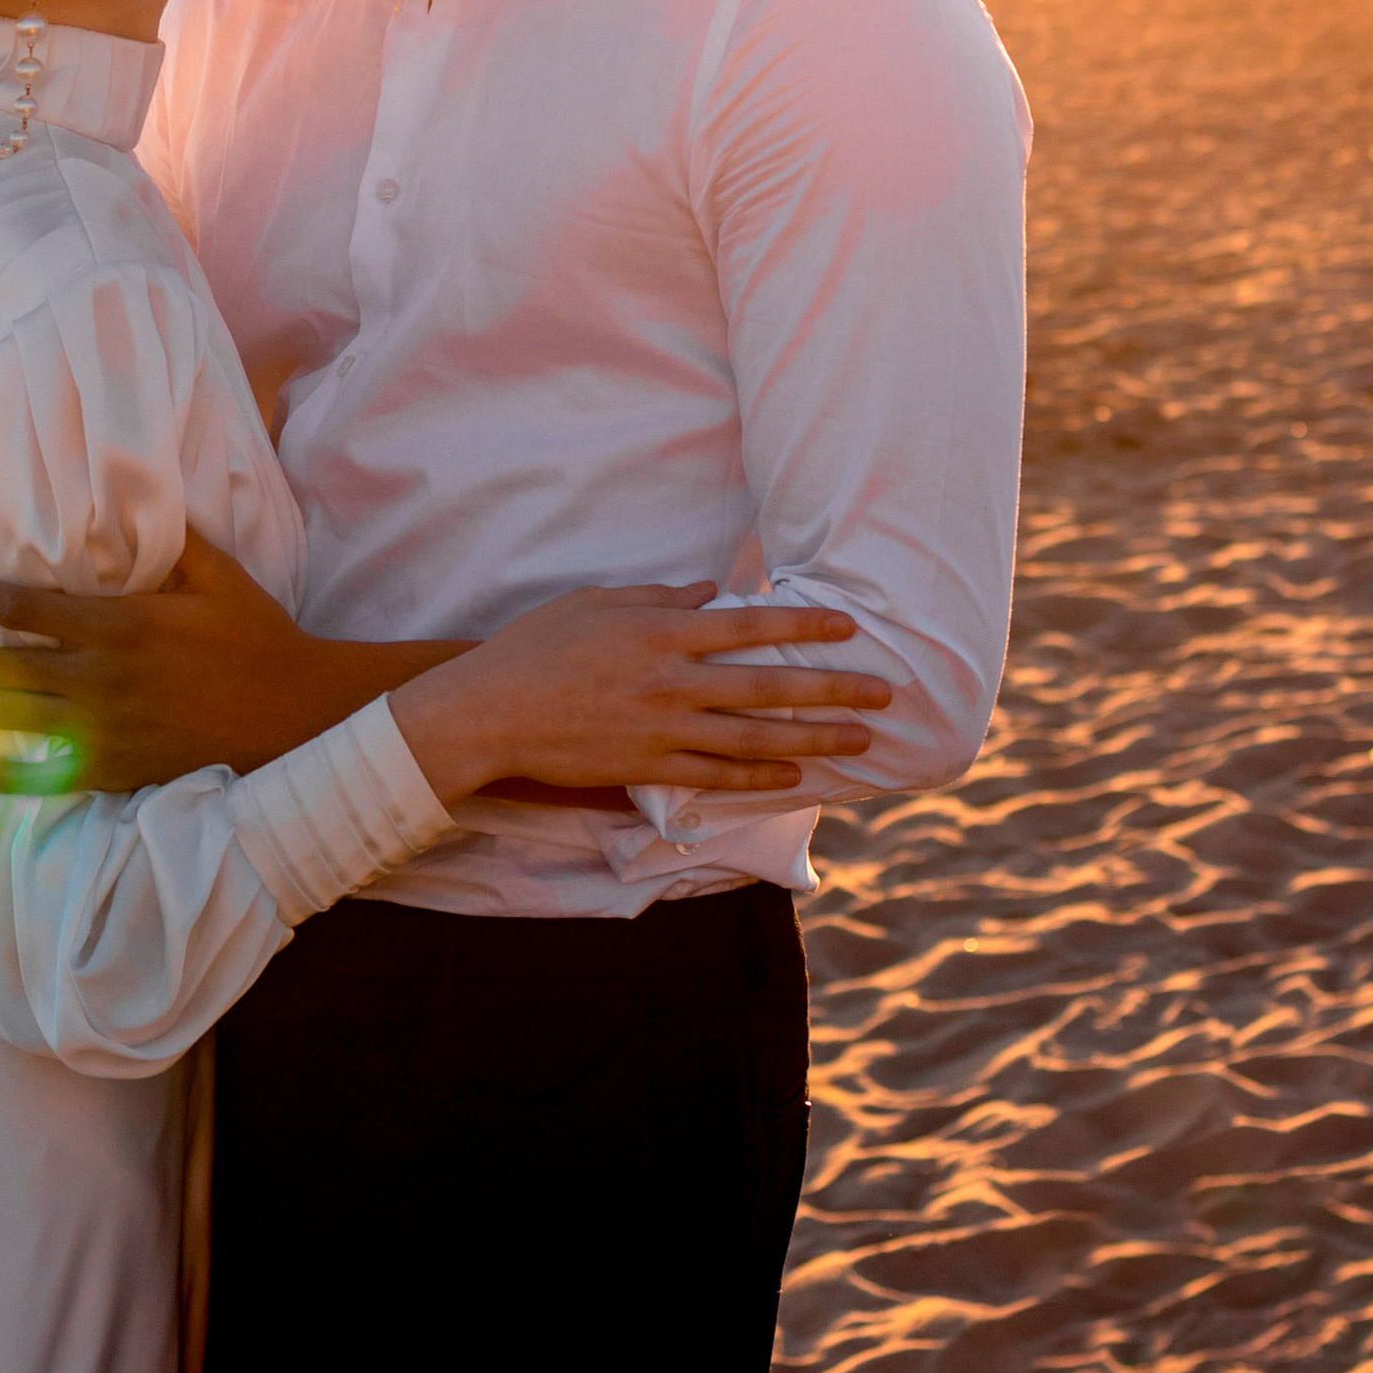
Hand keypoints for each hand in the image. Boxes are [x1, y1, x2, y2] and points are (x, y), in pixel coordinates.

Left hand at [0, 529, 451, 792]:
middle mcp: (102, 681)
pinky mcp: (115, 772)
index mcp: (121, 626)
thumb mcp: (220, 575)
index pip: (26, 610)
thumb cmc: (257, 637)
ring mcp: (105, 733)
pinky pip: (41, 777)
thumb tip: (136, 497)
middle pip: (4, 670)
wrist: (295, 715)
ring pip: (13, 722)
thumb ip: (173, 539)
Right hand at [390, 593, 890, 807]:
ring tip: (858, 739)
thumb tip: (711, 593)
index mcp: (660, 631)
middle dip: (831, 689)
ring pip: (755, 740)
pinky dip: (760, 779)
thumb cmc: (536, 646)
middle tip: (883, 693)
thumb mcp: (595, 602)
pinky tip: (795, 777)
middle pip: (767, 688)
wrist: (490, 712)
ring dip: (813, 739)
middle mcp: (672, 682)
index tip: (848, 626)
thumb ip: (658, 597)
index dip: (803, 627)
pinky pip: (717, 777)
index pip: (748, 627)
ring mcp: (663, 730)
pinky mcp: (649, 768)